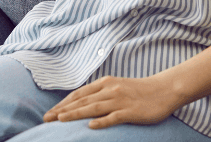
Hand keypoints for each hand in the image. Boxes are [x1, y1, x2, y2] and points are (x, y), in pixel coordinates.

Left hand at [42, 74, 180, 129]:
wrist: (163, 89)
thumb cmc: (140, 91)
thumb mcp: (117, 87)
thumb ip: (101, 93)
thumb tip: (84, 102)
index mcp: (106, 83)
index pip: (80, 94)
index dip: (64, 103)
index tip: (50, 113)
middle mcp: (110, 89)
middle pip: (83, 100)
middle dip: (63, 110)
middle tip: (47, 119)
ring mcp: (120, 100)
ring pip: (94, 107)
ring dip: (76, 114)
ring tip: (61, 120)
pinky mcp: (131, 111)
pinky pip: (114, 117)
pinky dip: (101, 121)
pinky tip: (90, 127)